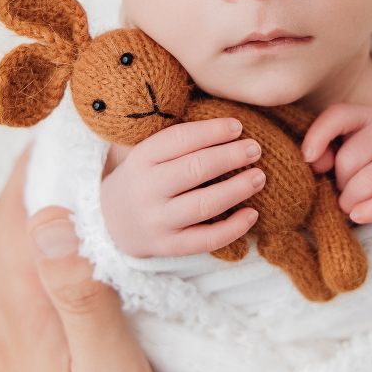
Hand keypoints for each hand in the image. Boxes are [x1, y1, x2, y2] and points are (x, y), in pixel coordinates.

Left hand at [0, 147, 172, 371]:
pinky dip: (19, 254)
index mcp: (23, 317)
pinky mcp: (7, 363)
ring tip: (52, 193)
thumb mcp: (110, 370)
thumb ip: (79, 295)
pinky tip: (44, 258)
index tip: (49, 140)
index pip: (12, 226)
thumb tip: (51, 220)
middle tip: (55, 157)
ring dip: (17, 220)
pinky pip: (2, 290)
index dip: (26, 177)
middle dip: (20, 190)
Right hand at [100, 117, 264, 257]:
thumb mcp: (149, 153)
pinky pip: (205, 240)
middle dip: (230, 156)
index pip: (180, 139)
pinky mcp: (168, 246)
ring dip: (237, 189)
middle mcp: (146, 189)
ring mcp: (157, 220)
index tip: (238, 126)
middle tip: (255, 149)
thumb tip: (230, 124)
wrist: (112, 221)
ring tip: (259, 177)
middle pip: (195, 169)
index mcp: (141, 158)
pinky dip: (233, 228)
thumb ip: (180, 140)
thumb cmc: (144, 177)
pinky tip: (252, 214)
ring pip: (203, 205)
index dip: (212, 131)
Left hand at [302, 104, 371, 223]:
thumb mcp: (339, 149)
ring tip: (353, 203)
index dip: (318, 136)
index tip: (307, 158)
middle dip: (338, 184)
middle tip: (343, 190)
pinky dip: (371, 212)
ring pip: (365, 184)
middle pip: (347, 161)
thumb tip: (314, 160)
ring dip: (351, 202)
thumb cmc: (362, 163)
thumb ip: (322, 149)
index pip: (338, 116)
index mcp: (363, 115)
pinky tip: (360, 215)